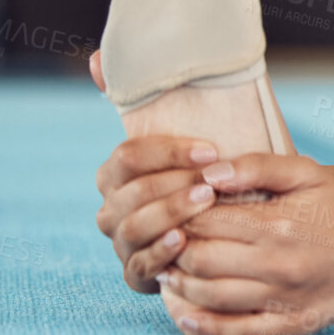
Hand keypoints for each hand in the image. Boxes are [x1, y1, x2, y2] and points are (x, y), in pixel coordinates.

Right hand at [90, 49, 219, 292]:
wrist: (236, 218)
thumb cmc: (208, 172)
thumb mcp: (189, 133)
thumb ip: (145, 96)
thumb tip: (97, 59)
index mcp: (117, 174)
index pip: (127, 157)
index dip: (167, 152)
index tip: (211, 149)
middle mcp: (114, 209)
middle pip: (130, 194)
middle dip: (173, 183)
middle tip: (214, 179)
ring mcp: (124, 243)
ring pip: (133, 228)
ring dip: (170, 213)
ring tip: (206, 201)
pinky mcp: (140, 275)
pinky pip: (140, 268)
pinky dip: (161, 253)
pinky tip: (184, 240)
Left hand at [157, 154, 333, 334]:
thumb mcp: (307, 173)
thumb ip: (256, 166)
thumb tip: (207, 173)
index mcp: (277, 224)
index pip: (203, 221)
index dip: (178, 213)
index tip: (172, 209)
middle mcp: (277, 265)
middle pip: (197, 260)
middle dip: (172, 248)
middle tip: (165, 240)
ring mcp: (283, 299)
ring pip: (207, 296)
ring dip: (178, 284)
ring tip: (171, 269)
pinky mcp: (290, 325)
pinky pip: (233, 332)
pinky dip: (200, 325)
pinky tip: (183, 312)